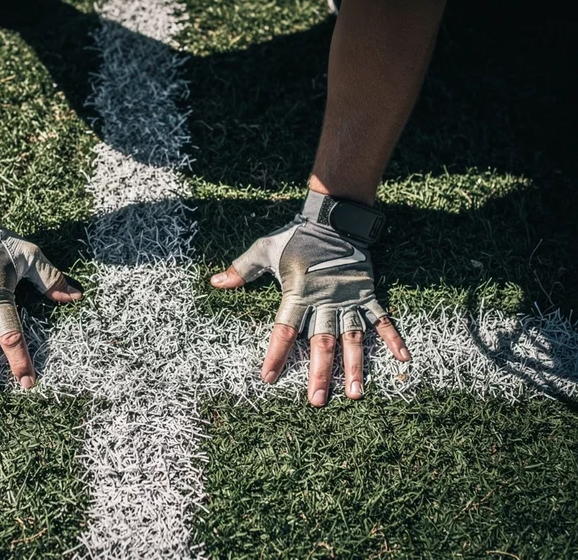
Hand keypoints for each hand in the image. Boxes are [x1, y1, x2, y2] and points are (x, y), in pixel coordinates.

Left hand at [210, 214, 408, 406]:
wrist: (333, 218)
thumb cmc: (296, 236)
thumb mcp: (264, 250)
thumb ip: (242, 270)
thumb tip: (215, 282)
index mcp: (298, 294)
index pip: (284, 330)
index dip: (277, 354)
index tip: (269, 377)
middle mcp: (325, 301)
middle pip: (322, 342)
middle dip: (319, 373)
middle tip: (316, 401)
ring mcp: (348, 299)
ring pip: (352, 339)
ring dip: (354, 367)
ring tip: (354, 394)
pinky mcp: (367, 293)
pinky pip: (382, 319)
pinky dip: (393, 338)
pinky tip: (403, 359)